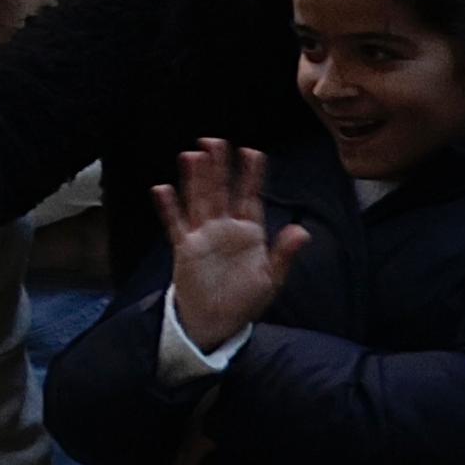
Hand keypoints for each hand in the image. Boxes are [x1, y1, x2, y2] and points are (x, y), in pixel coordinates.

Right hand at [154, 139, 308, 352]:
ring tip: (191, 155)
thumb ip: (284, 254)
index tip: (253, 153)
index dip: (251, 176)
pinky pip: (175, 224)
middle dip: (218, 167)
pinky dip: (168, 207)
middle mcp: (224, 229)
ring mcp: (203, 236)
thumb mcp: (271, 279)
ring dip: (195, 179)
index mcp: (249, 233)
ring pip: (198, 201)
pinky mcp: (184, 249)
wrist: (216, 322)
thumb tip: (302, 230)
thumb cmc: (244, 300)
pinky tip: (162, 189)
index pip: (250, 197)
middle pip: (220, 192)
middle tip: (214, 141)